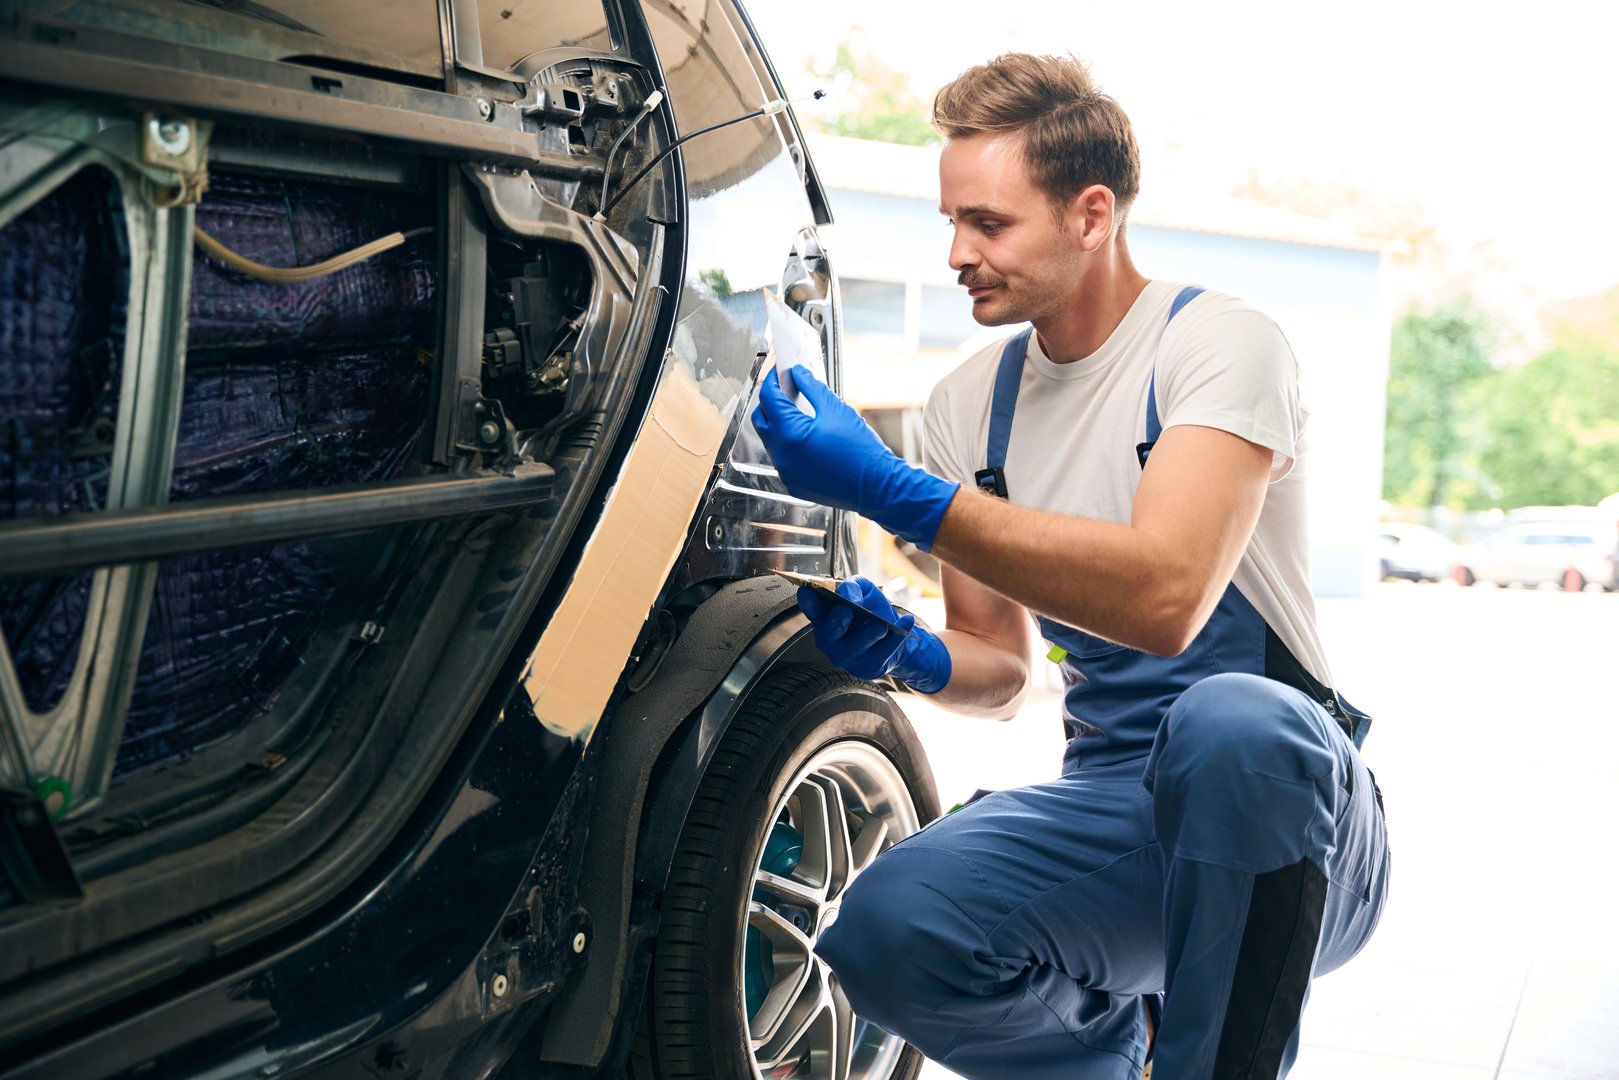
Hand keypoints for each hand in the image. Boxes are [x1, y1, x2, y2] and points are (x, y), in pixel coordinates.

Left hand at [752, 366, 959, 550]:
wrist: (877, 487)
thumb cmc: (861, 450)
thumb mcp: (836, 410)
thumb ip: (812, 388)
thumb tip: (798, 374)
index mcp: (790, 434)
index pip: (768, 398)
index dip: (773, 379)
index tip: (781, 371)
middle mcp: (782, 456)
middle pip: (761, 419)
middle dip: (770, 401)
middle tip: (786, 389)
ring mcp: (786, 473)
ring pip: (770, 441)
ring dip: (778, 424)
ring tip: (799, 413)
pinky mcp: (793, 484)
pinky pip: (783, 459)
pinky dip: (788, 444)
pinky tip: (807, 437)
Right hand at [798, 577, 950, 693]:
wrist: (890, 635)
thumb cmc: (869, 612)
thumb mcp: (861, 591)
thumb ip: (853, 586)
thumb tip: (849, 595)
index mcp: (824, 617)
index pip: (811, 608)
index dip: (808, 601)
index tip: (808, 591)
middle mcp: (831, 638)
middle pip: (830, 631)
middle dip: (837, 621)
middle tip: (845, 610)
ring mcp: (848, 655)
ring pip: (857, 645)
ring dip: (868, 635)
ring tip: (881, 626)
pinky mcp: (869, 665)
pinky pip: (884, 651)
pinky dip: (896, 637)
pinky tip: (906, 623)